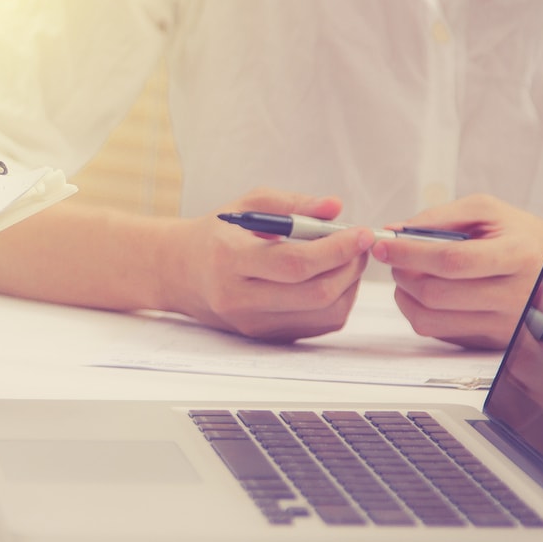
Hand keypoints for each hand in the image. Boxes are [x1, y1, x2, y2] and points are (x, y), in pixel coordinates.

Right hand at [161, 188, 373, 341]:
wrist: (181, 273)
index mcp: (229, 260)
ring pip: (324, 313)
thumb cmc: (218, 234)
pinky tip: (331, 278)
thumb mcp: (247, 206)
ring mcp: (252, 323)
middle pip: (315, 293)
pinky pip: (318, 325)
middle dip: (350, 267)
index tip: (361, 232)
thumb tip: (335, 208)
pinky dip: (337, 301)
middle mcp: (238, 298)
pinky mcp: (265, 337)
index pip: (294, 263)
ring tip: (347, 260)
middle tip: (360, 245)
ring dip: (349, 285)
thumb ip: (293, 204)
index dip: (336, 249)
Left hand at [371, 194, 542, 349]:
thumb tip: (396, 231)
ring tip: (407, 272)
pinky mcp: (490, 342)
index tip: (382, 244)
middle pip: (435, 293)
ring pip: (429, 318)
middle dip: (402, 272)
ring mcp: (504, 325)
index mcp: (518, 256)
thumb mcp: (487, 212)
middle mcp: (516, 296)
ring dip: (404, 293)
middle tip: (393, 256)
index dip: (410, 253)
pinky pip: (436, 331)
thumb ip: (441, 217)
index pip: (452, 261)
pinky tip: (421, 290)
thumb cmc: (516, 234)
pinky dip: (416, 310)